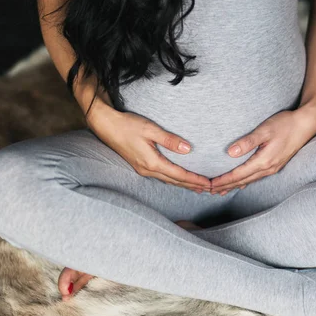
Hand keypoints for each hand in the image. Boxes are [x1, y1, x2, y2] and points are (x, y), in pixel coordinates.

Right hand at [89, 102, 210, 192]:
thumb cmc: (127, 125)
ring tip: (197, 188)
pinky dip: (173, 179)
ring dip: (183, 184)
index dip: (195, 180)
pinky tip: (178, 179)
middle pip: (175, 181)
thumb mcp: (150, 129)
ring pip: (168, 180)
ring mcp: (143, 169)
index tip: (208, 183)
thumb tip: (188, 149)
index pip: (179, 175)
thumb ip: (169, 140)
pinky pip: (161, 176)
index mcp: (152, 162)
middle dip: (192, 185)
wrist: (106, 126)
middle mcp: (148, 169)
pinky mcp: (140, 165)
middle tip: (209, 189)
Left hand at [210, 105, 315, 194]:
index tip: (209, 185)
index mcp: (264, 161)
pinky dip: (244, 181)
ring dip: (234, 186)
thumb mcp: (265, 130)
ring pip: (249, 181)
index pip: (238, 175)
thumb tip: (230, 153)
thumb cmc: (286, 124)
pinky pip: (256, 177)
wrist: (306, 124)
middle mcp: (268, 168)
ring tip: (220, 191)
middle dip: (225, 186)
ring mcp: (272, 168)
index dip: (223, 181)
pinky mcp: (275, 164)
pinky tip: (240, 184)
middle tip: (209, 191)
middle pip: (242, 181)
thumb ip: (248, 141)